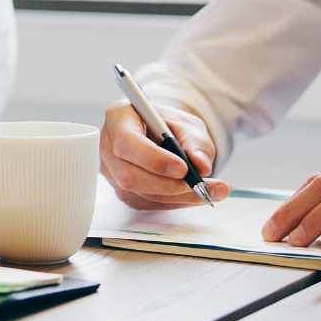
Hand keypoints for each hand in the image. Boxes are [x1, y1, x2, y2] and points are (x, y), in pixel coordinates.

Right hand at [99, 98, 228, 209]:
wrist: (162, 134)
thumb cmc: (169, 124)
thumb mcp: (187, 123)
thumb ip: (196, 141)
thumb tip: (201, 165)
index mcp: (118, 118)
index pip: (127, 143)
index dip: (153, 159)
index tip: (183, 167)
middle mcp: (108, 146)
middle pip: (128, 175)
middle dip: (167, 184)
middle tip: (200, 184)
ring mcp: (111, 171)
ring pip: (140, 192)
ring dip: (177, 196)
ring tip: (211, 191)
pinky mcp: (122, 191)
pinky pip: (148, 202)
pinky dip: (176, 201)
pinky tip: (197, 195)